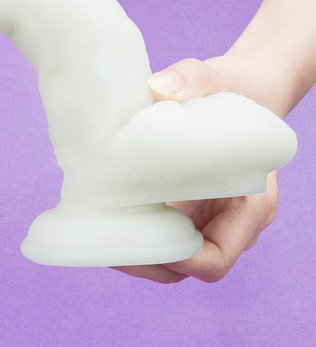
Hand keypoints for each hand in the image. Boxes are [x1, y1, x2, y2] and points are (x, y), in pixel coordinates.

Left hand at [113, 57, 279, 282]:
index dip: (179, 261)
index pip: (217, 256)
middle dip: (143, 260)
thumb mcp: (215, 79)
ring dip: (134, 251)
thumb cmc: (233, 90)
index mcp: (248, 203)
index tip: (141, 240)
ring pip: (169, 257)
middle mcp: (226, 219)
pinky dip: (135, 232)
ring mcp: (204, 217)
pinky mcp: (185, 208)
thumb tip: (158, 89)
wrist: (239, 92)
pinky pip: (161, 235)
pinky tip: (107, 214)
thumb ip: (193, 80)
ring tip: (97, 230)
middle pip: (185, 266)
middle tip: (103, 240)